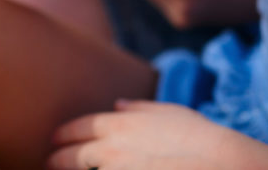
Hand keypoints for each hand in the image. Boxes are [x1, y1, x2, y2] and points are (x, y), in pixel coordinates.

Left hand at [47, 100, 233, 168]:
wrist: (219, 163)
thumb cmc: (200, 137)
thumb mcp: (170, 113)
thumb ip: (140, 108)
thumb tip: (119, 104)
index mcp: (120, 125)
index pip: (80, 127)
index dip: (65, 134)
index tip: (55, 138)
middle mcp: (111, 149)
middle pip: (71, 155)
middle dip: (56, 159)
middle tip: (48, 161)